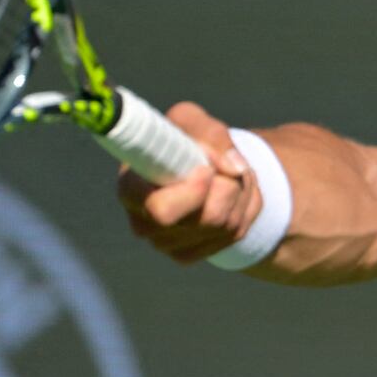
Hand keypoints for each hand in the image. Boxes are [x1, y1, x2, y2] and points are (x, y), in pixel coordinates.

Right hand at [116, 101, 260, 263]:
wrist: (200, 167)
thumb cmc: (187, 140)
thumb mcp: (193, 121)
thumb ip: (212, 135)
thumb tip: (234, 168)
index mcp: (132, 188)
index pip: (160, 208)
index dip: (194, 192)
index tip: (208, 170)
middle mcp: (144, 223)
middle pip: (205, 219)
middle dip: (228, 188)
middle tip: (226, 168)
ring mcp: (166, 244)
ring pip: (226, 224)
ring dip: (241, 192)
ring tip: (229, 173)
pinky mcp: (189, 254)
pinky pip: (234, 234)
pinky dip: (244, 207)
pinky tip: (231, 194)